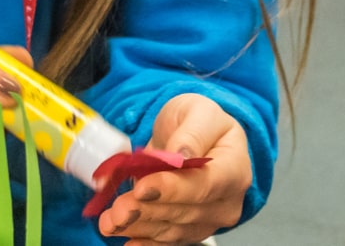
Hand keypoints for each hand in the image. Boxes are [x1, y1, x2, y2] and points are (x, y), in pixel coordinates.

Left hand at [99, 93, 251, 245]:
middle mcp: (226, 200)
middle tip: (118, 208)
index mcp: (235, 166)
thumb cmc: (200, 120)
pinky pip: (166, 240)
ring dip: (138, 226)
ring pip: (172, 229)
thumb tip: (181, 155)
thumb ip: (192, 133)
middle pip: (185, 211)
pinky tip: (124, 237)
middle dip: (148, 210)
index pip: (205, 184)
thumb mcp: (198, 110)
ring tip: (110, 220)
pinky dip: (143, 240)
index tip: (143, 188)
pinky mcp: (189, 230)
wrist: (195, 134)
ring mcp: (209, 219)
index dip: (173, 189)